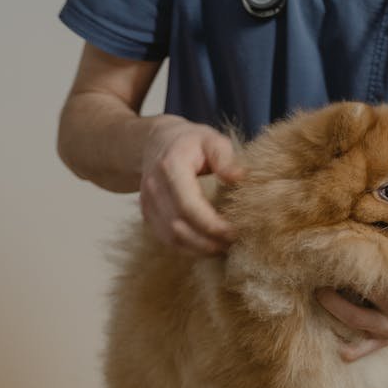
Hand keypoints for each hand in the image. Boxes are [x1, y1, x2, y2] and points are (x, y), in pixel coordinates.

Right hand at [139, 115, 244, 254]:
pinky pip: (166, 238)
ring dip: (198, 248)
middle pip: (178, 227)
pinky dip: (187, 247)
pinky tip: (207, 246)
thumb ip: (225, 158)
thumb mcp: (212, 139)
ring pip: (171, 237)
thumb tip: (239, 177)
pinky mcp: (147, 214)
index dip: (212, 224)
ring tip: (223, 248)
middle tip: (234, 244)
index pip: (188, 205)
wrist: (157, 141)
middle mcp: (154, 187)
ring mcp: (147, 202)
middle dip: (207, 241)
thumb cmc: (190, 141)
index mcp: (171, 167)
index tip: (234, 232)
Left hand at [316, 265, 387, 361]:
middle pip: (357, 310)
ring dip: (340, 319)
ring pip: (363, 328)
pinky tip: (343, 353)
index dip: (345, 273)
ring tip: (321, 305)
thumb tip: (367, 228)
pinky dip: (360, 349)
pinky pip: (377, 344)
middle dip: (333, 300)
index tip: (326, 260)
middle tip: (317, 285)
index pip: (367, 283)